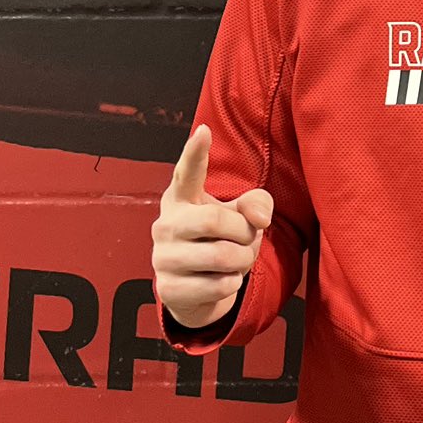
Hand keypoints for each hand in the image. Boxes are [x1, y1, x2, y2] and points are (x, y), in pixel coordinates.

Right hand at [150, 124, 273, 330]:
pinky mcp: (168, 290)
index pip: (186, 173)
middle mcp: (165, 224)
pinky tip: (223, 281)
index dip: (194, 152)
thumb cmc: (218, 241)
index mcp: (181, 198)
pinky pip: (219, 286)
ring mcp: (162, 258)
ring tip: (238, 261)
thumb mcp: (239, 217)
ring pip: (222, 257)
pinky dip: (233, 285)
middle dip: (244, 232)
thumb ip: (256, 205)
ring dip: (243, 261)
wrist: (196, 291)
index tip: (204, 131)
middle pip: (215, 220)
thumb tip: (259, 220)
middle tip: (247, 238)